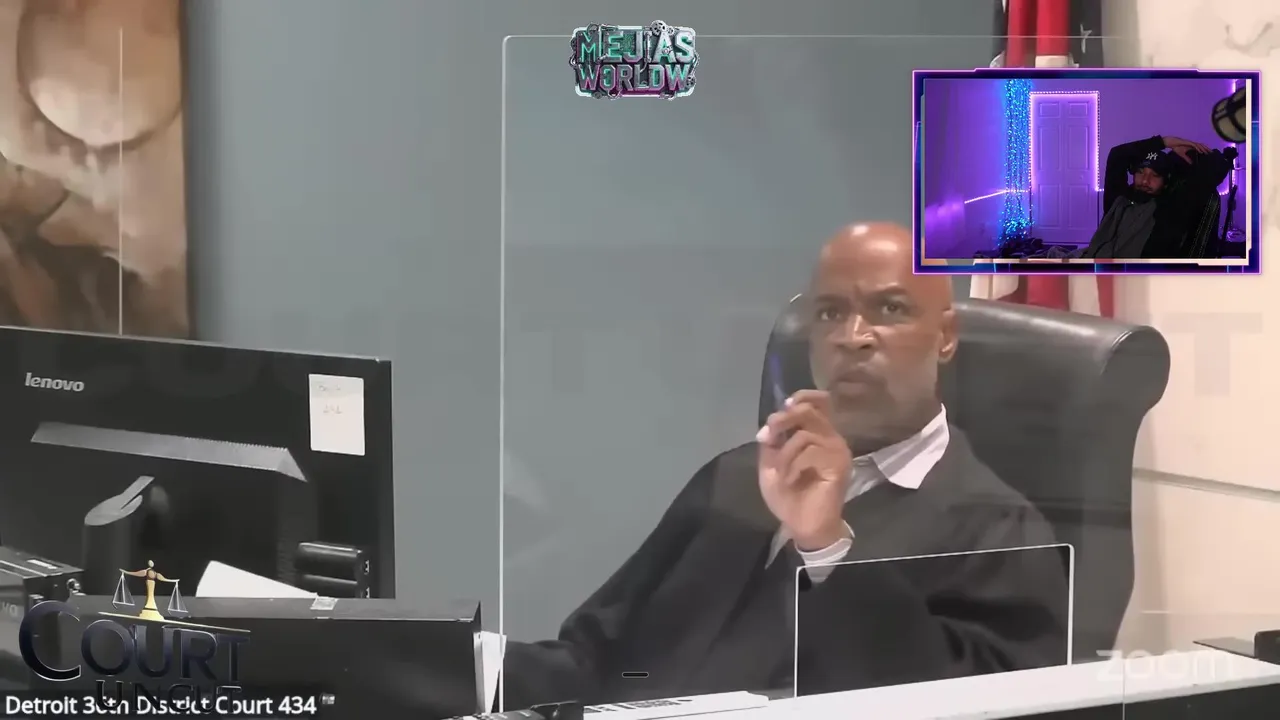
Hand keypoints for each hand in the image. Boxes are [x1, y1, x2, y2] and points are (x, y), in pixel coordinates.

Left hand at [756, 390, 852, 550]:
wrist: (803, 526)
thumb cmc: (789, 497)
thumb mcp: (771, 466)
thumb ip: (772, 442)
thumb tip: (769, 426)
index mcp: (818, 435)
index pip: (820, 403)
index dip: (803, 397)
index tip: (784, 404)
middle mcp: (832, 439)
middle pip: (810, 411)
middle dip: (784, 419)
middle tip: (769, 437)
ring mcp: (838, 451)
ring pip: (806, 434)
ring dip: (785, 454)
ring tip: (781, 473)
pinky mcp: (839, 465)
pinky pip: (811, 452)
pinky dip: (793, 465)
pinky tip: (791, 480)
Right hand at [1162, 136, 1209, 162]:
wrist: (1171, 143)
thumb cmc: (1176, 147)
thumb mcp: (1182, 155)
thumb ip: (1187, 159)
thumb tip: (1191, 164)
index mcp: (1192, 146)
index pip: (1200, 148)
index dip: (1205, 150)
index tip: (1209, 154)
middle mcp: (1193, 144)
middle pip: (1202, 146)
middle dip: (1207, 149)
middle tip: (1212, 153)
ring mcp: (1191, 143)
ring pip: (1200, 145)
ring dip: (1204, 148)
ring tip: (1208, 152)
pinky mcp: (1189, 143)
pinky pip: (1195, 145)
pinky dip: (1198, 148)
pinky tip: (1201, 151)